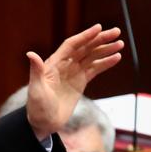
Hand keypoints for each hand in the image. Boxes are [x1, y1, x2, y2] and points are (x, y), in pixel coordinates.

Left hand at [26, 24, 123, 138]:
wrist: (44, 123)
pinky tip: (116, 57)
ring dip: (105, 50)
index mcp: (53, 64)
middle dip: (99, 40)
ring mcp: (72, 73)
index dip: (85, 36)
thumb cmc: (36, 107)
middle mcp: (64, 66)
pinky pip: (94, 70)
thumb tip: (30, 54)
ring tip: (120, 44)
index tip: (99, 28)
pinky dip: (105, 63)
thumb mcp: (36, 89)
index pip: (71, 45)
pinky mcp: (80, 82)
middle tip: (116, 32)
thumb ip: (36, 71)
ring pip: (91, 57)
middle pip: (84, 48)